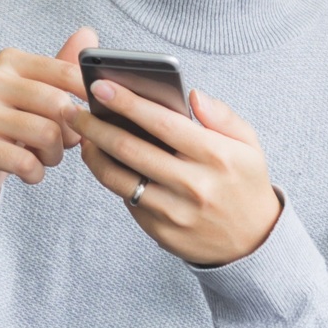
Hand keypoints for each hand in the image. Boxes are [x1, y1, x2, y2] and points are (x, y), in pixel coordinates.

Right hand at [0, 30, 95, 219]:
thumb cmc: (7, 125)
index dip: (89, 97)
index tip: (94, 113)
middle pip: (58, 104)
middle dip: (70, 133)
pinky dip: (36, 173)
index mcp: (10, 61)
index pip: (66, 71)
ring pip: (46, 134)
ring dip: (54, 156)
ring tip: (45, 158)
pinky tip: (29, 172)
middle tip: (63, 144)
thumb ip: (60, 69)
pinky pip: (26, 162)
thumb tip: (88, 33)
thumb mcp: (33, 95)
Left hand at [77, 80, 283, 268]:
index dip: (126, 101)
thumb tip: (193, 94)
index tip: (98, 85)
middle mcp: (194, 184)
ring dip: (94, 153)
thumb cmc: (244, 183)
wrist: (253, 242)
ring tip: (83, 136)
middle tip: (74, 110)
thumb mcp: (248, 145)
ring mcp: (175, 212)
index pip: (162, 122)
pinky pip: (127, 200)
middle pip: (130, 149)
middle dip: (95, 125)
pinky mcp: (161, 231)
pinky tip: (103, 161)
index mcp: (216, 155)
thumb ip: (222, 116)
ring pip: (119, 178)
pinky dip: (111, 178)